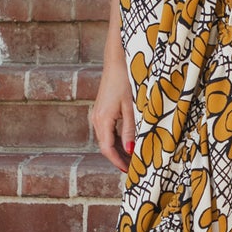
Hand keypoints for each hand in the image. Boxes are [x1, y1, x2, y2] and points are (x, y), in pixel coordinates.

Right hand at [92, 49, 136, 172]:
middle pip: (106, 147)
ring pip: (106, 140)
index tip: (129, 172)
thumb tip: (131, 150)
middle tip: (134, 169)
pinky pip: (107, 132)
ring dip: (118, 151)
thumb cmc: (126, 81)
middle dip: (119, 159)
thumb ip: (130, 129)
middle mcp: (97, 119)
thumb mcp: (131, 107)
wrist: (117, 60)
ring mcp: (98, 115)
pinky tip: (127, 144)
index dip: (118, 162)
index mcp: (103, 120)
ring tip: (132, 159)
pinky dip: (116, 140)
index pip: (108, 149)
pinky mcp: (101, 110)